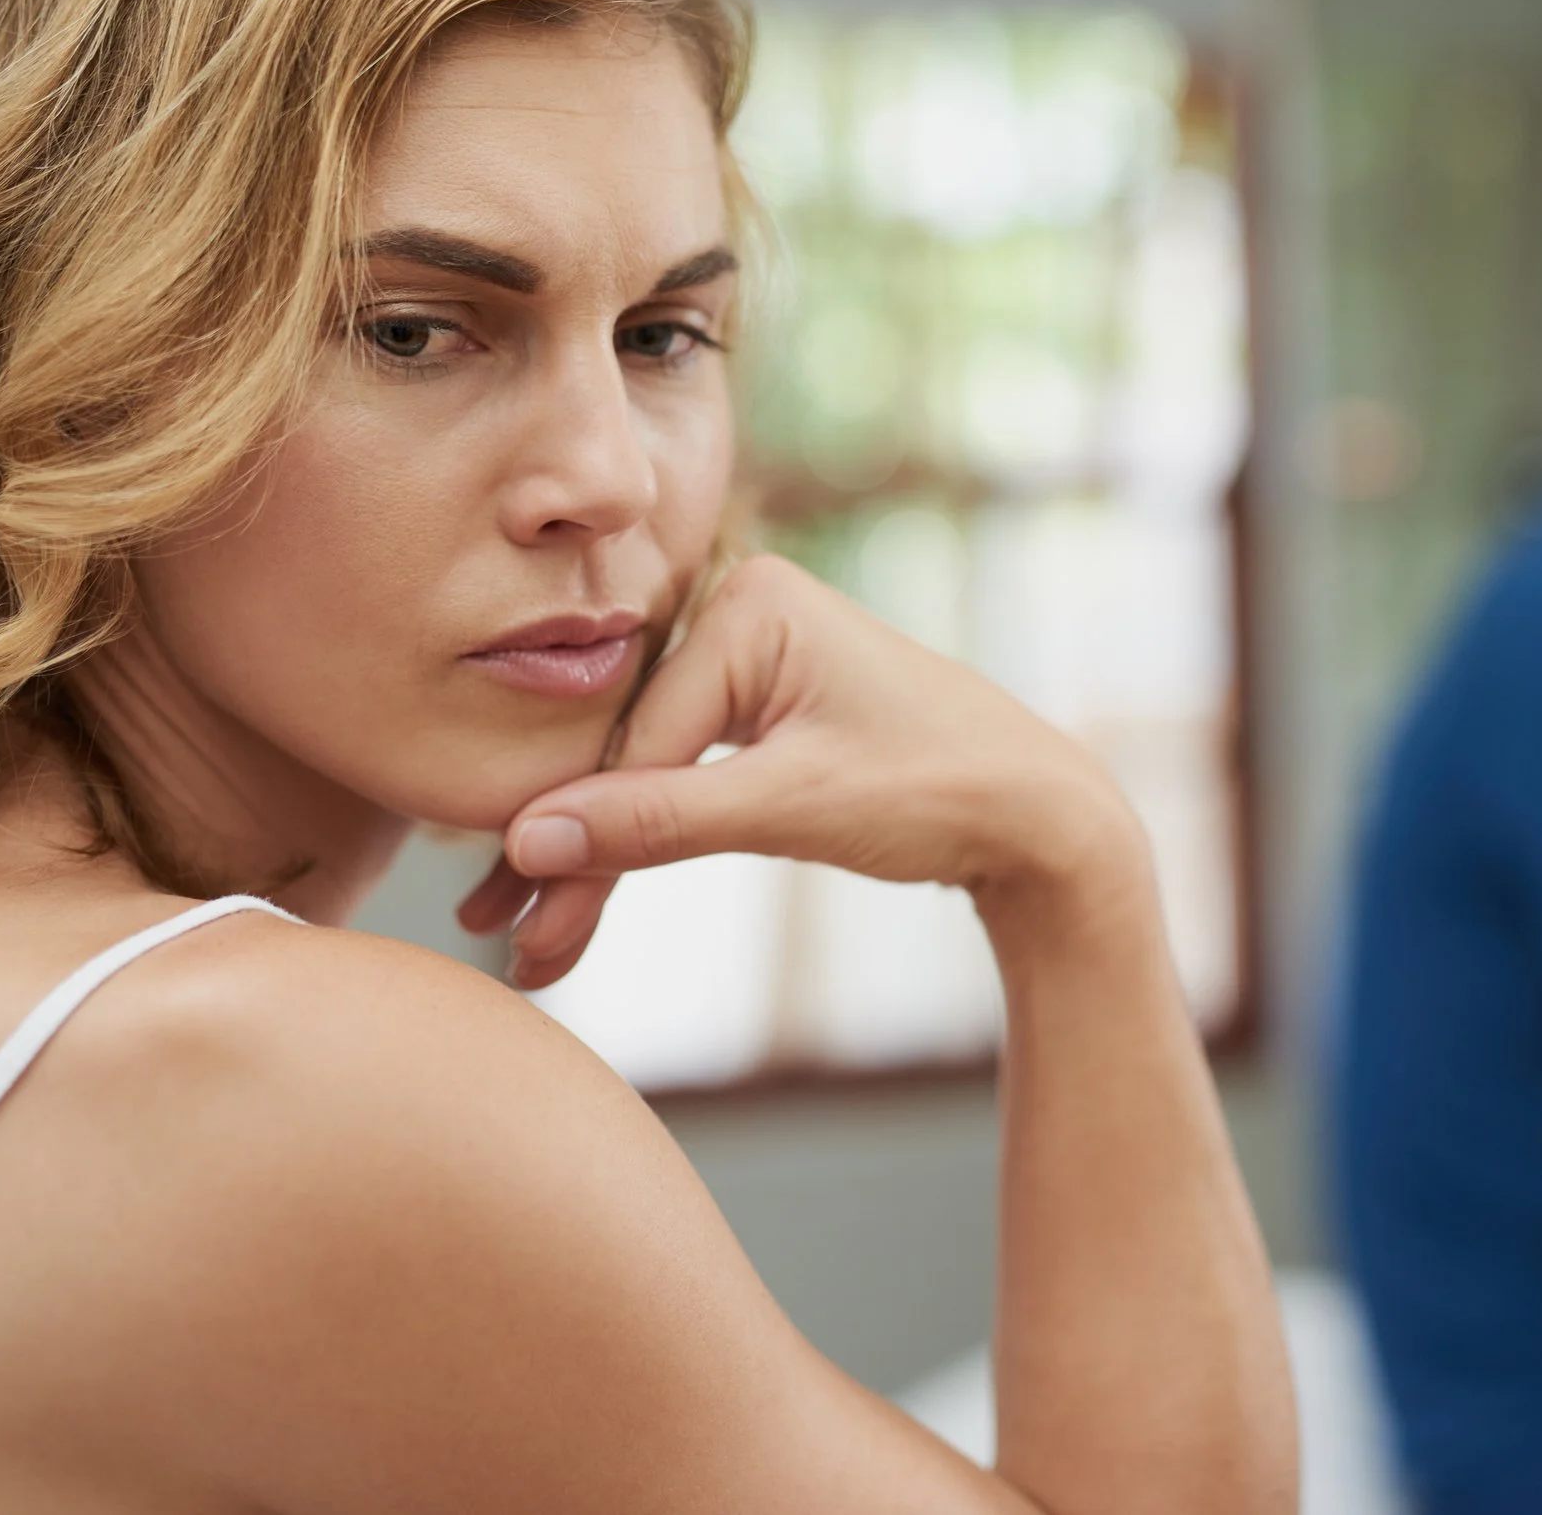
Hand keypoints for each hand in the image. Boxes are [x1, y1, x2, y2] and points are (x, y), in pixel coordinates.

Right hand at [457, 554, 1145, 988]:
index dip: (572, 841)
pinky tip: (581, 888)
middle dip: (565, 853)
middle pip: (626, 751)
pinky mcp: (768, 709)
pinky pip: (683, 776)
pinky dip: (643, 838)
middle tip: (497, 934)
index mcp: (750, 604)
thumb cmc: (940, 791)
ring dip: (591, 856)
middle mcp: (744, 613)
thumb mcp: (792, 808)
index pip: (633, 739)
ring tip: (528, 938)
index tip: (517, 921)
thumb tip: (528, 842)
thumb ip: (658, 822)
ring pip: (646, 772)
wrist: (1044, 816)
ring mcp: (756, 662)